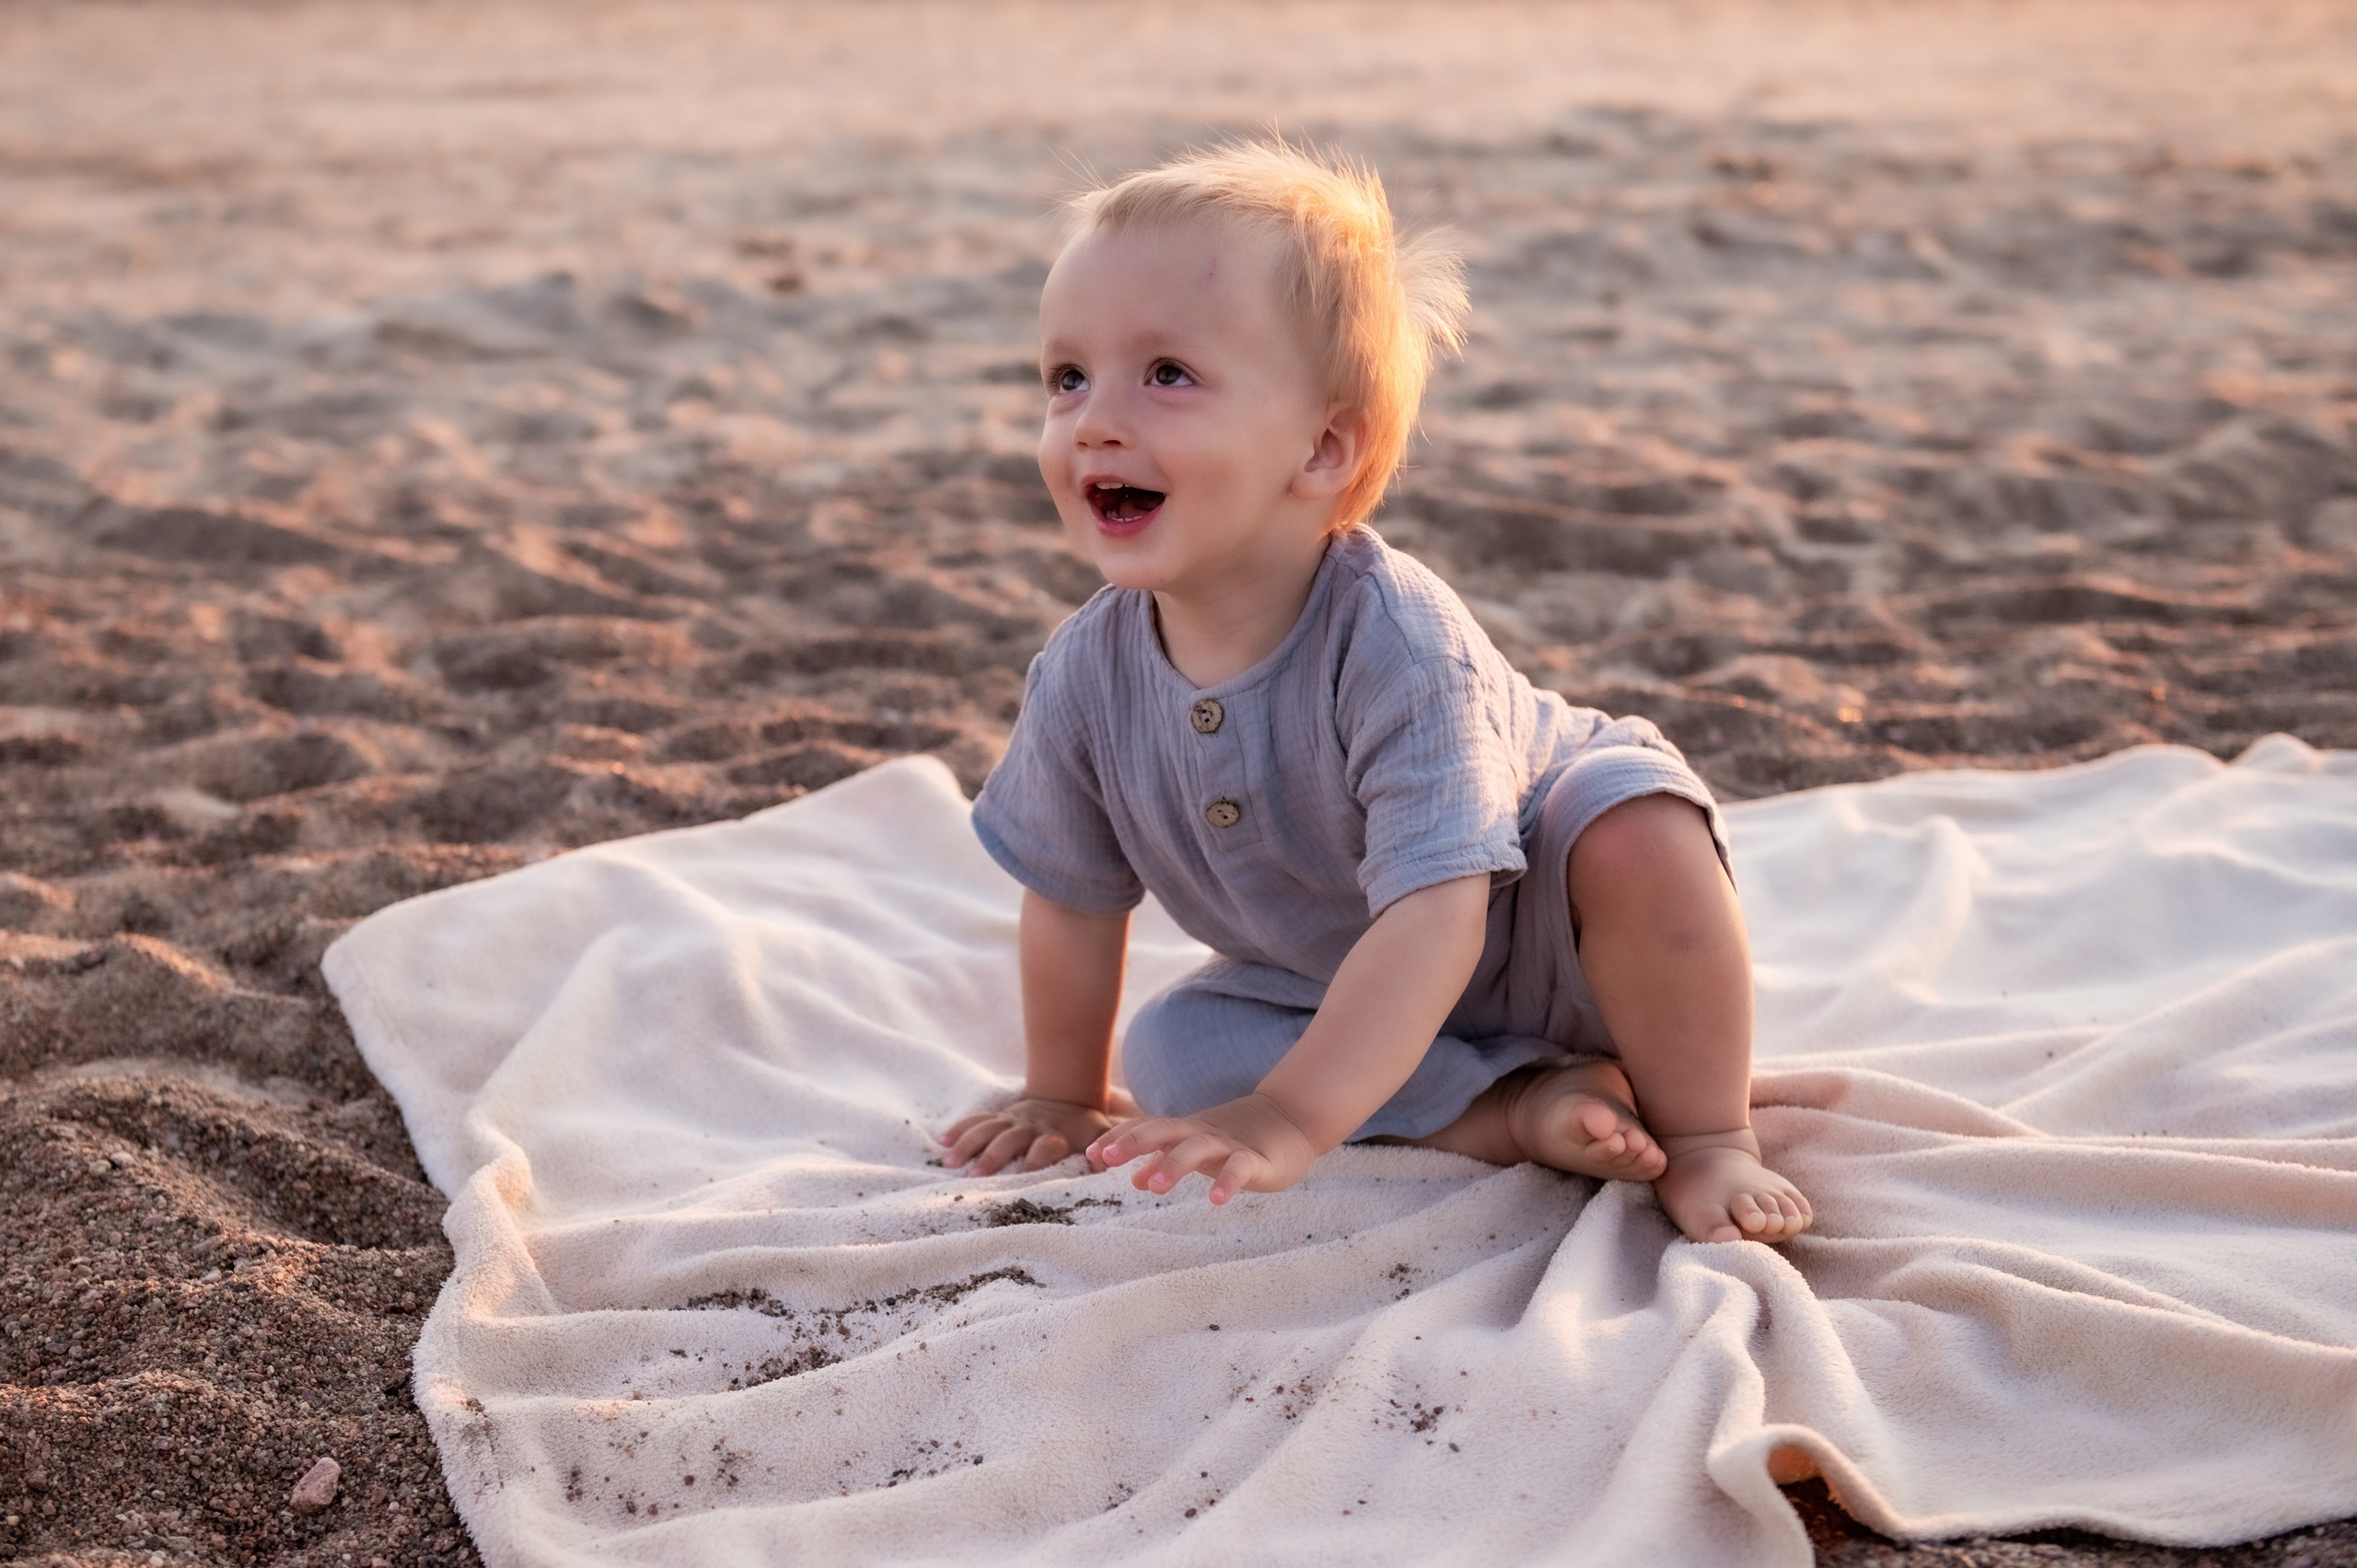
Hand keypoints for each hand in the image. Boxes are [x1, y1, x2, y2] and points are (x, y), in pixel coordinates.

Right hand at [940, 1094, 1130, 1175]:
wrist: (1067, 1095)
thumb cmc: (1083, 1125)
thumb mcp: (1099, 1133)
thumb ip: (1105, 1148)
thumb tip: (1104, 1165)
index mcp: (1055, 1134)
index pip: (1046, 1145)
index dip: (1036, 1157)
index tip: (1023, 1172)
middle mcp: (1030, 1127)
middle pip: (1009, 1139)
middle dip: (992, 1156)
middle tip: (975, 1176)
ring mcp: (1012, 1120)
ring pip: (987, 1130)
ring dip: (968, 1144)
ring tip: (950, 1163)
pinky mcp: (999, 1117)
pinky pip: (977, 1120)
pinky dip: (959, 1128)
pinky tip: (941, 1141)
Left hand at [1087, 1092, 1320, 1204]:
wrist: (1292, 1119)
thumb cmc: (1237, 1138)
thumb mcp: (1197, 1150)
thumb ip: (1165, 1162)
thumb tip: (1135, 1180)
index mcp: (1185, 1131)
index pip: (1146, 1128)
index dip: (1119, 1138)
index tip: (1091, 1154)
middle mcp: (1202, 1133)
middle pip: (1163, 1130)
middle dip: (1134, 1141)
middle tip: (1107, 1157)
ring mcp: (1229, 1144)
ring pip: (1198, 1148)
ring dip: (1175, 1164)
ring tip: (1156, 1187)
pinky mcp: (1257, 1160)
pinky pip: (1240, 1169)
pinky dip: (1227, 1182)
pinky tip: (1216, 1200)